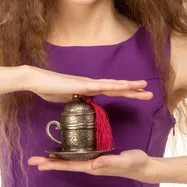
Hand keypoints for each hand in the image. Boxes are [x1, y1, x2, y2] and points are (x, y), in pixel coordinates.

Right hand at [24, 66, 152, 102]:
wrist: (37, 80)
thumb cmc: (49, 88)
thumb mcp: (67, 99)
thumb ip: (77, 101)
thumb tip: (83, 105)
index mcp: (89, 88)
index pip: (111, 91)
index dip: (125, 93)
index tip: (139, 94)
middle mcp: (91, 83)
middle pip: (117, 87)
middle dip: (134, 90)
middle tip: (150, 92)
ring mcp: (88, 83)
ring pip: (113, 85)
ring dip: (129, 86)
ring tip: (144, 86)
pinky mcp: (82, 85)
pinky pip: (101, 86)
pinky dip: (114, 86)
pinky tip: (124, 86)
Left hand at [27, 149, 156, 183]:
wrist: (143, 166)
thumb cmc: (135, 162)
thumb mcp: (124, 160)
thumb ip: (110, 162)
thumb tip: (93, 164)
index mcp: (94, 167)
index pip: (70, 166)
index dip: (54, 164)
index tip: (40, 163)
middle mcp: (90, 166)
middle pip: (66, 165)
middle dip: (49, 163)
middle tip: (31, 161)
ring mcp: (93, 163)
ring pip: (70, 162)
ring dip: (55, 160)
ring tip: (42, 158)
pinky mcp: (97, 159)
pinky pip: (77, 158)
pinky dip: (67, 156)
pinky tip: (63, 153)